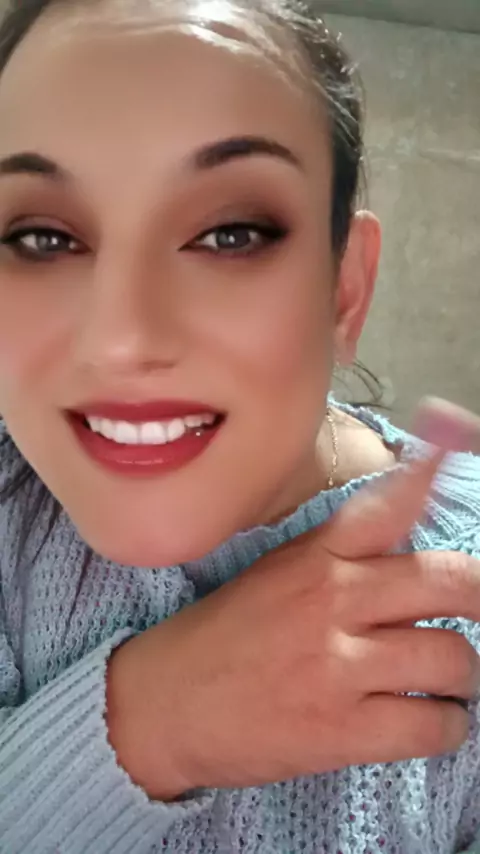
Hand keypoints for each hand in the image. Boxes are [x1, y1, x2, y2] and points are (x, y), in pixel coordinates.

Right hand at [106, 400, 479, 798]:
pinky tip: (423, 719)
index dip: (431, 471)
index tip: (453, 435)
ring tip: (443, 682)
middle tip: (476, 613)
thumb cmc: (223, 637)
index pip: (387, 504)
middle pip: (452, 582)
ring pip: (454, 659)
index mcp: (317, 556)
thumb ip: (341, 556)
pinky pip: (434, 726)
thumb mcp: (276, 574)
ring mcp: (338, 665)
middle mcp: (333, 599)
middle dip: (479, 599)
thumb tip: (408, 540)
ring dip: (462, 676)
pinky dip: (444, 726)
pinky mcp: (341, 730)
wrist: (165, 704)